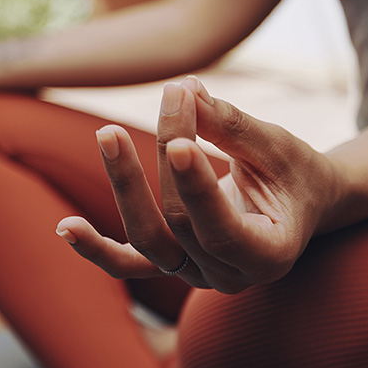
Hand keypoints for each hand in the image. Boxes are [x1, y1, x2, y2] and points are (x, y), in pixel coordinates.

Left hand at [56, 76, 347, 292]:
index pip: (220, 229)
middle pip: (179, 222)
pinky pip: (127, 263)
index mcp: (268, 256)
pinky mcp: (169, 263)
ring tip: (108, 134)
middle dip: (169, 153)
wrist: (301, 202)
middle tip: (174, 93)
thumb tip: (184, 90)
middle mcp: (227, 276)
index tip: (180, 142)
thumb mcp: (277, 147)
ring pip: (147, 239)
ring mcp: (194, 274)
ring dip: (125, 185)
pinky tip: (66, 227)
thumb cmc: (296, 173)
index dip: (196, 188)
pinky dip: (96, 248)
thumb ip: (232, 127)